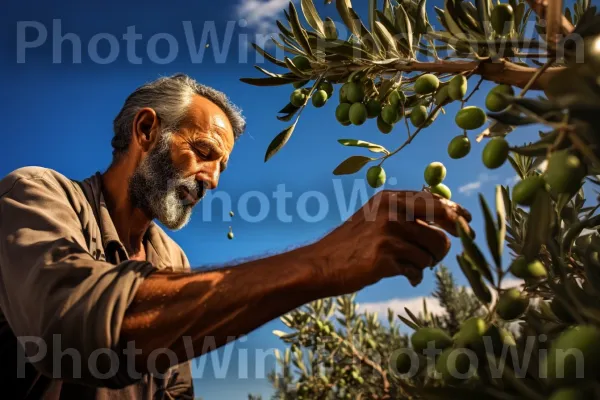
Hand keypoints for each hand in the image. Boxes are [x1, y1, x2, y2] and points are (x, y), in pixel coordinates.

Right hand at [310, 190, 472, 295]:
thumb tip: (446, 215)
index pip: (435, 201)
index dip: (456, 212)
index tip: (468, 223)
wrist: (321, 263)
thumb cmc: (351, 243)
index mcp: (389, 198)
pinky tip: (401, 274)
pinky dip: (414, 276)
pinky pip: (418, 271)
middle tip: (441, 254)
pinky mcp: (386, 258)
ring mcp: (388, 234)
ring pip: (432, 254)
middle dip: (446, 244)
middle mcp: (391, 211)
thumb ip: (404, 211)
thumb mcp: (374, 216)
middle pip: (442, 229)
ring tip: (408, 264)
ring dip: (425, 263)